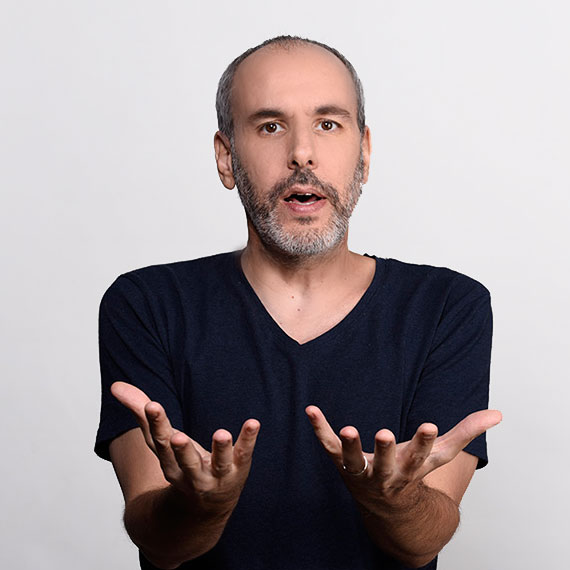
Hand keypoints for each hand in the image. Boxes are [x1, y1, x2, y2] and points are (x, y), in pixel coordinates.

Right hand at [111, 381, 260, 514]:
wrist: (205, 508)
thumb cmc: (180, 464)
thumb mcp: (160, 440)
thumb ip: (140, 411)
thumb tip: (115, 385)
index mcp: (168, 463)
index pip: (159, 442)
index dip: (155, 423)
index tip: (151, 405)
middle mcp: (190, 473)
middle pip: (184, 460)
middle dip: (180, 449)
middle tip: (176, 436)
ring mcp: (216, 475)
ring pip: (218, 464)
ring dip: (220, 450)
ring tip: (221, 433)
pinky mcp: (238, 469)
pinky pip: (244, 454)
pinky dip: (248, 439)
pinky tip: (253, 423)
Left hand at [305, 405, 501, 509]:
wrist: (386, 506)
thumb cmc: (414, 473)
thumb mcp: (440, 456)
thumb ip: (466, 432)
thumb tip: (498, 413)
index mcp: (412, 469)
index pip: (421, 456)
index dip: (425, 441)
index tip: (429, 425)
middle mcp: (386, 474)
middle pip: (386, 463)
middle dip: (386, 450)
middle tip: (384, 434)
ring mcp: (361, 470)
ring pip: (354, 460)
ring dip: (350, 446)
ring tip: (347, 428)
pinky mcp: (341, 461)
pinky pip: (327, 446)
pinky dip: (319, 428)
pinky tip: (311, 409)